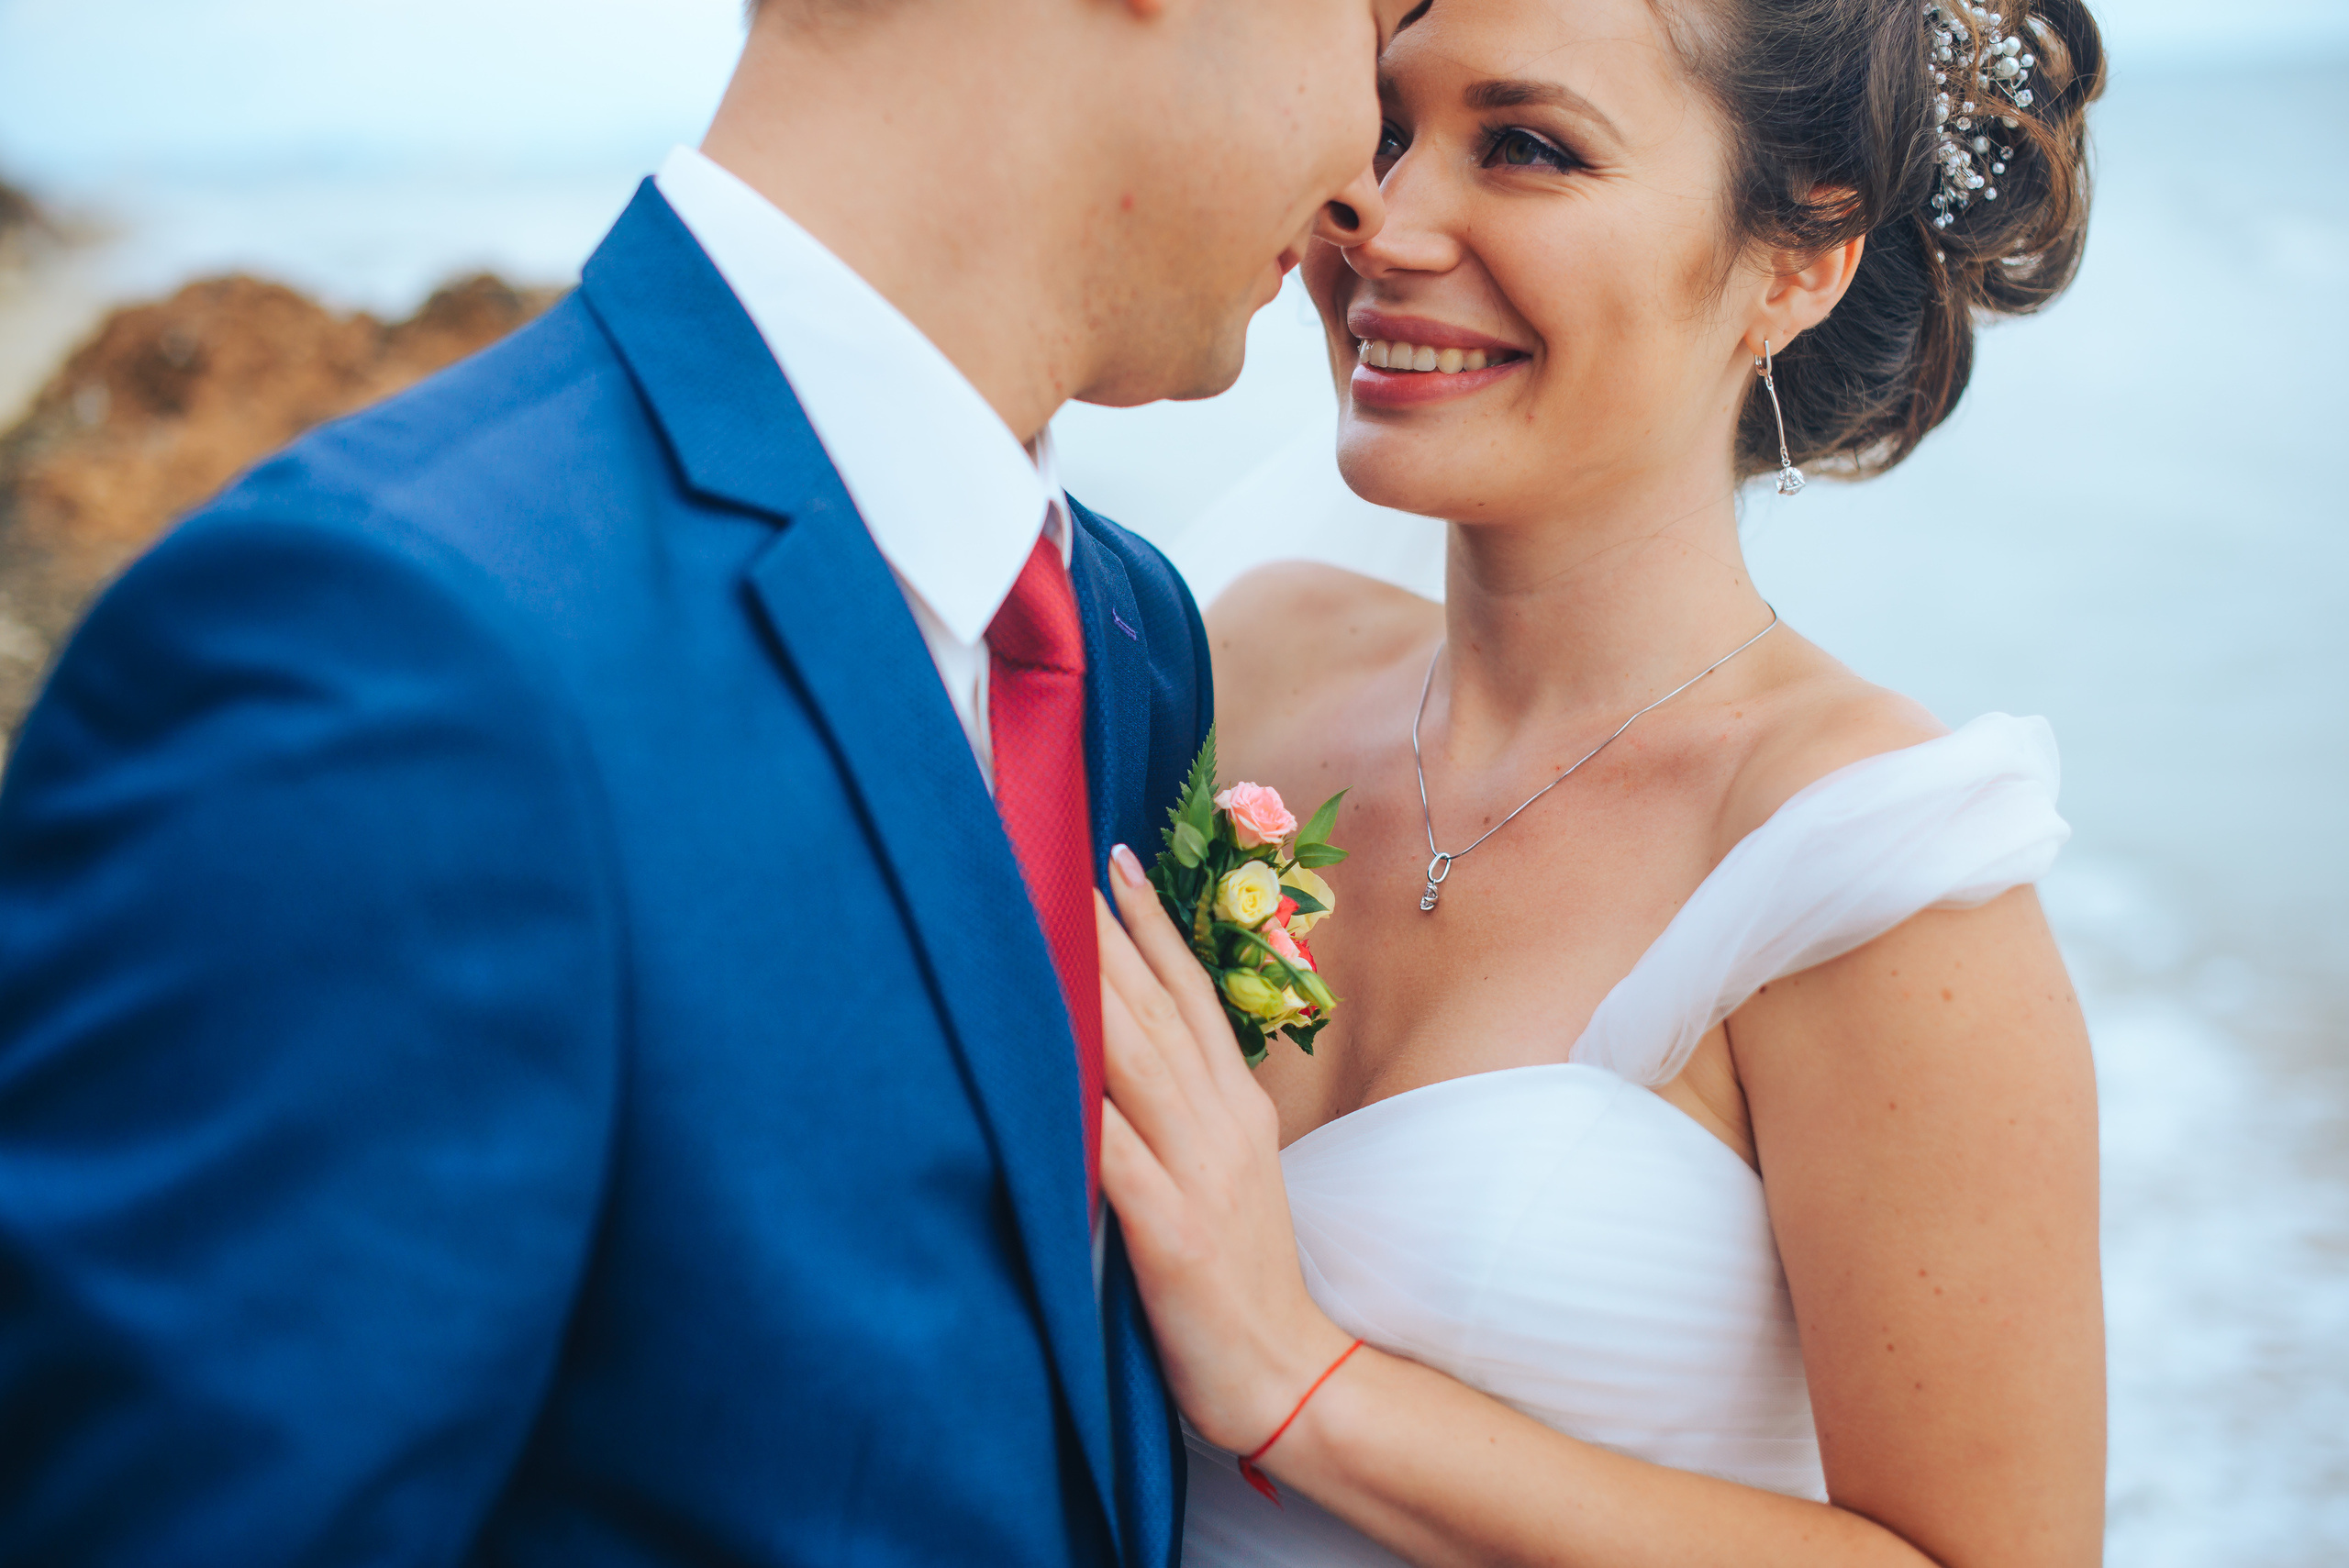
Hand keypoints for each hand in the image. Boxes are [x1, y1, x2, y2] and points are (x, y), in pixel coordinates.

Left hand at [1097, 845, 1355, 1455]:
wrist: (1291, 1375)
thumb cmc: (1240, 1279)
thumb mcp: (1226, 1176)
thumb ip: (1183, 1114)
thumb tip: (1125, 1055)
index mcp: (1237, 1109)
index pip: (1191, 993)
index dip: (1150, 924)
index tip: (1113, 858)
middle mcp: (1221, 1123)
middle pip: (1156, 1005)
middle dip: (1104, 927)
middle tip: (1055, 856)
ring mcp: (1199, 1173)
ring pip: (1134, 1057)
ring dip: (1088, 985)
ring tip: (1044, 921)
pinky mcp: (1172, 1230)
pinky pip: (1115, 1154)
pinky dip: (1078, 1104)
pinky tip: (1042, 1061)